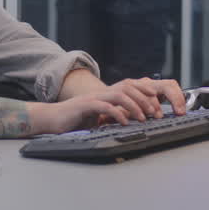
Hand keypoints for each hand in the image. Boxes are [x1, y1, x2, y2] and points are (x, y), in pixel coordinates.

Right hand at [29, 77, 185, 133]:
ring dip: (134, 106)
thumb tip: (128, 121)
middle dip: (144, 99)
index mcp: (105, 95)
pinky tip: (124, 122)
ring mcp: (93, 98)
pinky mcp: (85, 106)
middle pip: (128, 88)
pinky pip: (104, 107)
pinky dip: (116, 114)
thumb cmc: (73, 120)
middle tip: (155, 112)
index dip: (144, 92)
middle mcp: (101, 93)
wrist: (51, 119)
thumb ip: (111, 117)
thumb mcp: (97, 118)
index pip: (129, 87)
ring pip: (119, 95)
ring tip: (143, 117)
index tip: (157, 102)